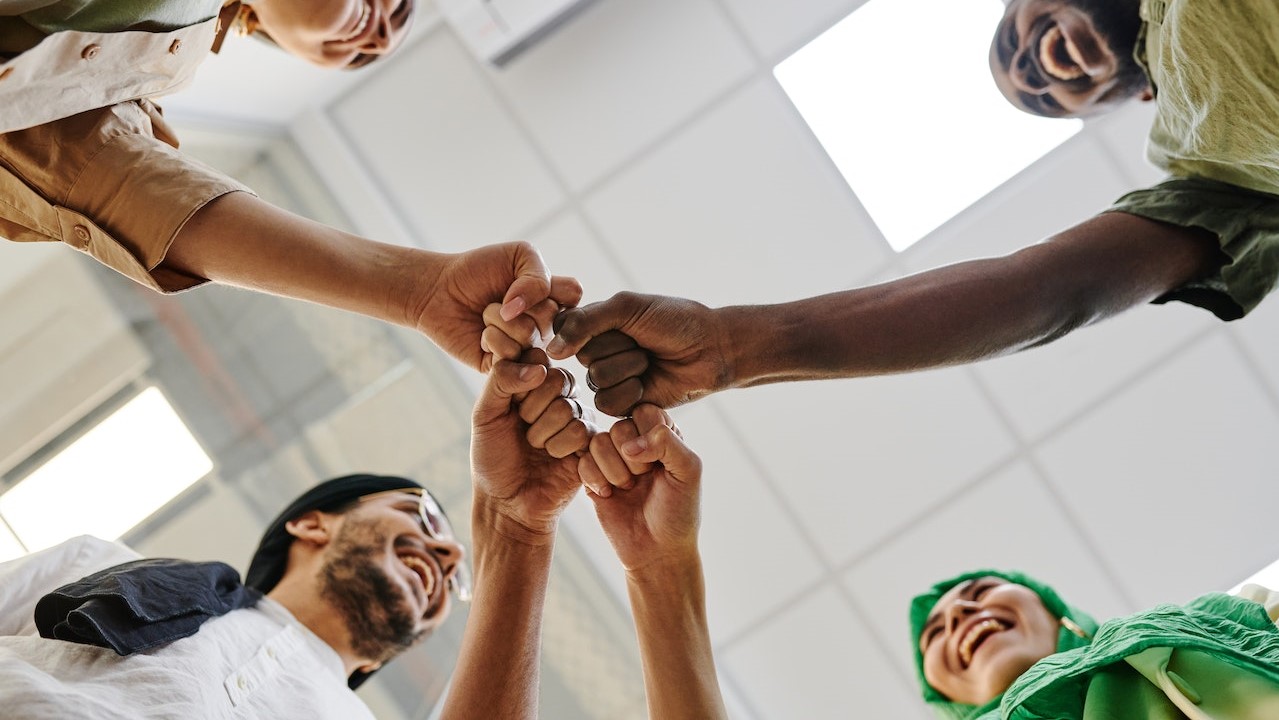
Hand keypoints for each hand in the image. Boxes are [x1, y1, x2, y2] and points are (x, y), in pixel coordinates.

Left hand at [413, 242, 581, 371]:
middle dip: (517, 301)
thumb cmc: (478, 271)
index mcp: (554, 300)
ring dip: (498, 319)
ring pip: (529, 335)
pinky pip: (511, 355)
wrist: (439, 291)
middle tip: (499, 299)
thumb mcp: (518, 255)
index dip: (549, 285)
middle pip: (551, 316)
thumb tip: (524, 312)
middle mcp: (546, 327)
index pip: (573, 294)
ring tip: (486, 315)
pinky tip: (481, 335)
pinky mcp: (507, 368)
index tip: (525, 281)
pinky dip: (491, 338)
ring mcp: (528, 349)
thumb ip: (538, 276)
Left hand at [470, 349, 594, 543]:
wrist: (508, 502)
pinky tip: (553, 458)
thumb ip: (501, 380)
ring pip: (568, 407)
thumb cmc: (493, 457)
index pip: (536, 357)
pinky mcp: (591, 440)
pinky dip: (559, 448)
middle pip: (557, 379)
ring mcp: (577, 416)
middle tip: (523, 430)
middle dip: (531, 411)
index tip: (508, 407)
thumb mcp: (484, 415)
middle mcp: (558, 394)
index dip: (519, 384)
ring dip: (543, 434)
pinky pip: (581, 431)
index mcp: (532, 380)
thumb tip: (538, 368)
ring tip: (536, 448)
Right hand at [546, 292, 730, 416]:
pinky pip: (607, 403)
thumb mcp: (628, 308)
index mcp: (595, 322)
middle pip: (582, 356)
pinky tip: (650, 383)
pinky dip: (632, 392)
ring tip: (650, 361)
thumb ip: (586, 323)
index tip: (616, 321)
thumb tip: (552, 350)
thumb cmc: (675, 321)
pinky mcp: (623, 403)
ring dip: (628, 369)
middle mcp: (597, 349)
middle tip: (643, 342)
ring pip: (596, 380)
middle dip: (618, 347)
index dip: (584, 328)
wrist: (712, 349)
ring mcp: (610, 377)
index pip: (563, 326)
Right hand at [579, 405, 701, 571]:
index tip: (660, 464)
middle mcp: (635, 440)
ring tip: (627, 488)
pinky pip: (581, 462)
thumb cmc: (678, 511)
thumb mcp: (688, 472)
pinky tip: (608, 495)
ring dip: (614, 471)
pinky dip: (595, 480)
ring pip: (597, 442)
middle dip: (632, 460)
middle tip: (643, 480)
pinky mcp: (591, 476)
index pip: (644, 411)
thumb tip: (629, 444)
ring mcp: (611, 458)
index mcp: (661, 433)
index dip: (649, 437)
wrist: (657, 550)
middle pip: (618, 427)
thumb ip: (667, 442)